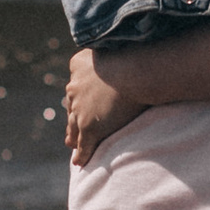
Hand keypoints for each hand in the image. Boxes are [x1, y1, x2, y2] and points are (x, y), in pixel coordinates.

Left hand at [66, 47, 152, 166]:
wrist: (136, 71)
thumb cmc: (138, 54)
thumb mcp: (121, 47)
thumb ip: (116, 54)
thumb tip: (126, 53)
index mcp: (78, 65)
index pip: (76, 83)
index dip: (79, 94)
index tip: (80, 100)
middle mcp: (74, 87)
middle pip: (71, 106)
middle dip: (73, 116)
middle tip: (72, 125)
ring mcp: (80, 109)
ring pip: (74, 127)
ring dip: (74, 137)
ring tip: (73, 145)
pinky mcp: (90, 128)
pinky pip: (84, 145)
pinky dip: (82, 155)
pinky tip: (80, 162)